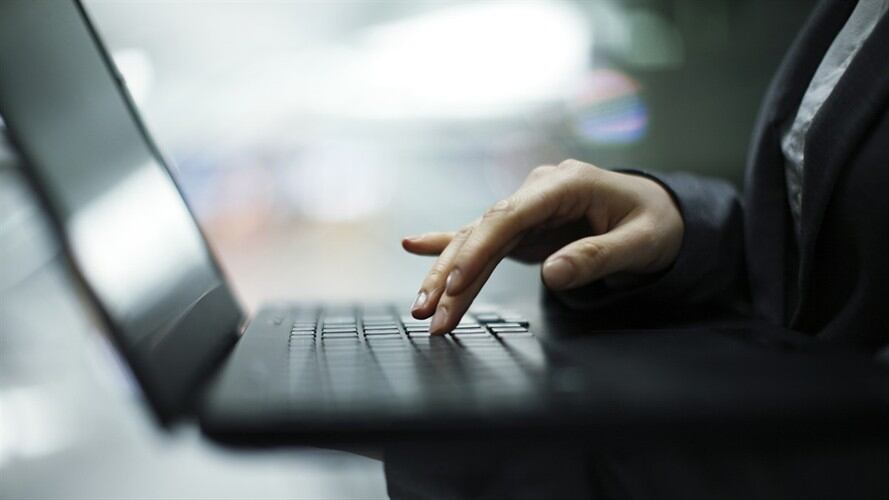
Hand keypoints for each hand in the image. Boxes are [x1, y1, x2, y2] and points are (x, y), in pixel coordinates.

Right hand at [402, 159, 683, 334]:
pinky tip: (415, 246)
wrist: (657, 211)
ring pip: (475, 240)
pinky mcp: (522, 228)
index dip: (479, 250)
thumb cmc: (654, 223)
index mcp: (564, 185)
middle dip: (453, 274)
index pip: (510, 216)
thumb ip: (597, 256)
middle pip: (483, 231)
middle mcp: (536, 191)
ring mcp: (526, 209)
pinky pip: (481, 239)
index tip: (456, 284)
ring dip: (448, 275)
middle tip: (431, 314)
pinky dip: (449, 246)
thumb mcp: (642, 242)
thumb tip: (553, 274)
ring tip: (423, 310)